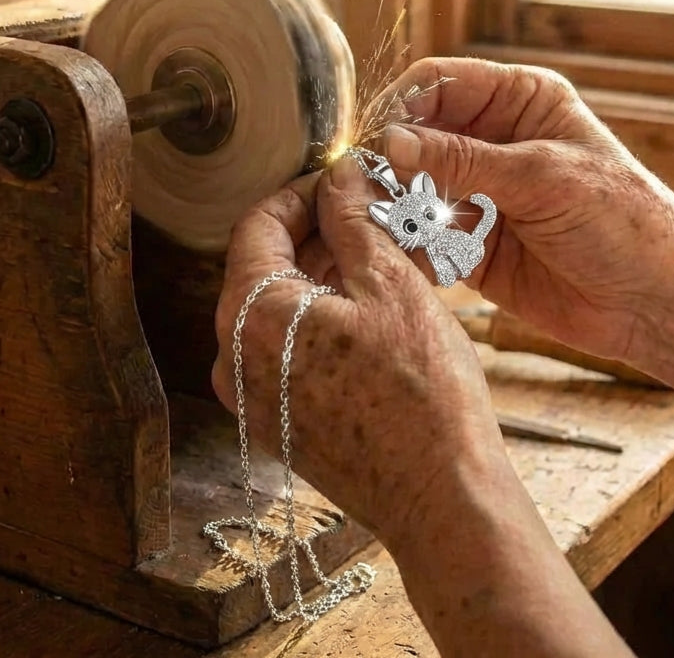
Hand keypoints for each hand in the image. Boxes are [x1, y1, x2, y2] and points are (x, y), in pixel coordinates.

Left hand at [211, 158, 506, 547]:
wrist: (440, 497)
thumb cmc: (421, 394)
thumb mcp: (390, 284)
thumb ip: (352, 220)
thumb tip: (338, 176)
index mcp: (250, 315)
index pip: (256, 224)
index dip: (301, 192)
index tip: (340, 182)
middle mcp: (233, 357)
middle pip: (265, 266)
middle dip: (318, 233)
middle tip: (370, 215)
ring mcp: (252, 395)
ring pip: (280, 308)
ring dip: (326, 274)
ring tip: (382, 258)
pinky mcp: (279, 421)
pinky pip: (289, 348)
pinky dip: (323, 317)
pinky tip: (372, 307)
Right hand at [381, 58, 673, 362]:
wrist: (655, 302)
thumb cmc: (623, 222)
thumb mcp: (540, 177)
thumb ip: (461, 159)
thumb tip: (390, 141)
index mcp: (519, 101)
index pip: (438, 84)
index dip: (401, 105)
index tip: (375, 138)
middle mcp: (493, 141)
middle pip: (415, 134)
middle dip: (392, 160)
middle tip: (372, 187)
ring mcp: (479, 192)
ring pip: (411, 185)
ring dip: (396, 203)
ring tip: (392, 223)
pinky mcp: (470, 242)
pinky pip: (422, 234)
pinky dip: (408, 242)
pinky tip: (412, 253)